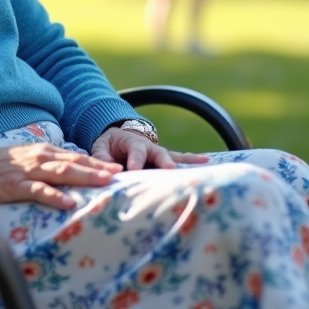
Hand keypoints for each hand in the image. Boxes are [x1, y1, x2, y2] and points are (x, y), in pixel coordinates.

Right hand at [0, 140, 121, 209]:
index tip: (118, 168)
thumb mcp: (23, 160)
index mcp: (41, 152)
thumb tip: (65, 174)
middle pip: (75, 163)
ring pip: (62, 173)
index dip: (97, 162)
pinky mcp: (13, 186)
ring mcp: (26, 171)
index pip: (75, 156)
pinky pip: (38, 191)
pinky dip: (54, 196)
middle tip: (120, 174)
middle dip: (99, 169)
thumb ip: (43, 166)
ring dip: (85, 177)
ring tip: (104, 183)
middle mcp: (38, 158)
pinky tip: (68, 203)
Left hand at [90, 127, 209, 170]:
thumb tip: (108, 167)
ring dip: (185, 162)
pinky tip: (207, 162)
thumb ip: (102, 156)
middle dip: (164, 162)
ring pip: (174, 157)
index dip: (136, 160)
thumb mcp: (101, 147)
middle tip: (169, 170)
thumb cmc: (110, 145)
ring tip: (202, 163)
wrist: (121, 138)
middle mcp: (150, 147)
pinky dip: (193, 160)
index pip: (136, 152)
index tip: (133, 169)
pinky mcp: (165, 160)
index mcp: (133, 143)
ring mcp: (160, 154)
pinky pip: (181, 159)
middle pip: (160, 154)